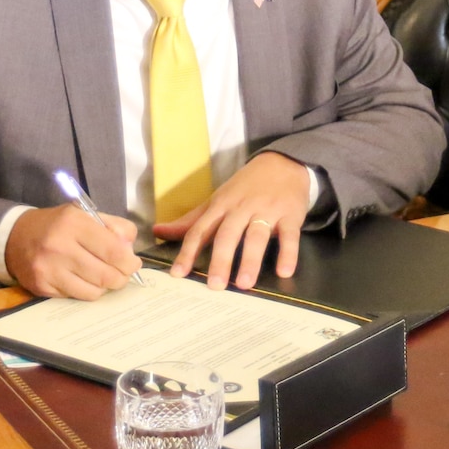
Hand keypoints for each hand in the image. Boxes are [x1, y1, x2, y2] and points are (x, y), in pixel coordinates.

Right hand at [4, 204, 141, 299]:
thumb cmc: (58, 225)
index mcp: (74, 223)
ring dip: (105, 287)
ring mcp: (49, 270)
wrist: (15, 237)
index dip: (129, 262)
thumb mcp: (86, 215)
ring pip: (93, 291)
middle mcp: (59, 247)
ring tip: (103, 276)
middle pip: (106, 275)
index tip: (134, 264)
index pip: (113, 251)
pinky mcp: (41, 287)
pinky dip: (86, 291)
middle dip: (121, 278)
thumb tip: (130, 250)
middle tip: (123, 274)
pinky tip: (83, 279)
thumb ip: (114, 227)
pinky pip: (76, 297)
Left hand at [153, 151, 309, 289]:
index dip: (188, 252)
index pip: (200, 230)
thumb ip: (191, 220)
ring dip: (250, 260)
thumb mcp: (217, 199)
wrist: (282, 162)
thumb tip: (158, 231)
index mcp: (221, 206)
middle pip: (228, 234)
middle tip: (215, 286)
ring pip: (257, 235)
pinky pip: (290, 235)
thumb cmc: (245, 186)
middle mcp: (242, 208)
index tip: (178, 274)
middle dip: (220, 260)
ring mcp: (267, 210)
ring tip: (244, 284)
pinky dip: (288, 253)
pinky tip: (285, 272)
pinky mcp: (291, 213)